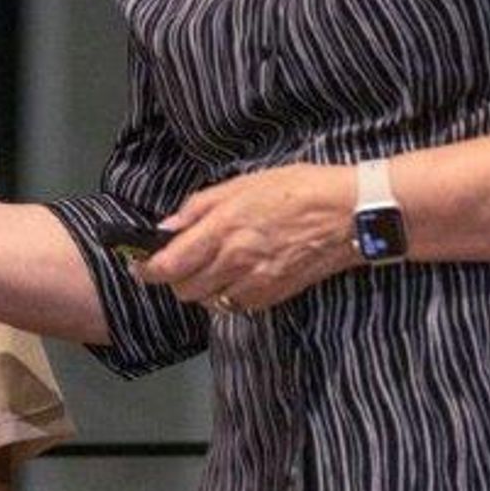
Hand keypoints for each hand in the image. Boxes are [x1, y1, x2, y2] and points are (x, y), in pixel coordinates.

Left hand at [135, 162, 359, 313]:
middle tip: (178, 262)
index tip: (139, 266)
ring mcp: (256, 282)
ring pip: (209, 302)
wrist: (350, 213)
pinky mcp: (275, 295)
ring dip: (201, 289)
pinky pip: (237, 306)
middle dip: (175, 279)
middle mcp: (236, 261)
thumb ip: (198, 208)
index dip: (147, 269)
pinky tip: (236, 276)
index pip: (169, 265)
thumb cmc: (298, 188)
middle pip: (184, 290)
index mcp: (223, 229)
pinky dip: (229, 296)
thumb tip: (167, 227)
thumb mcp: (241, 184)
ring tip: (209, 267)